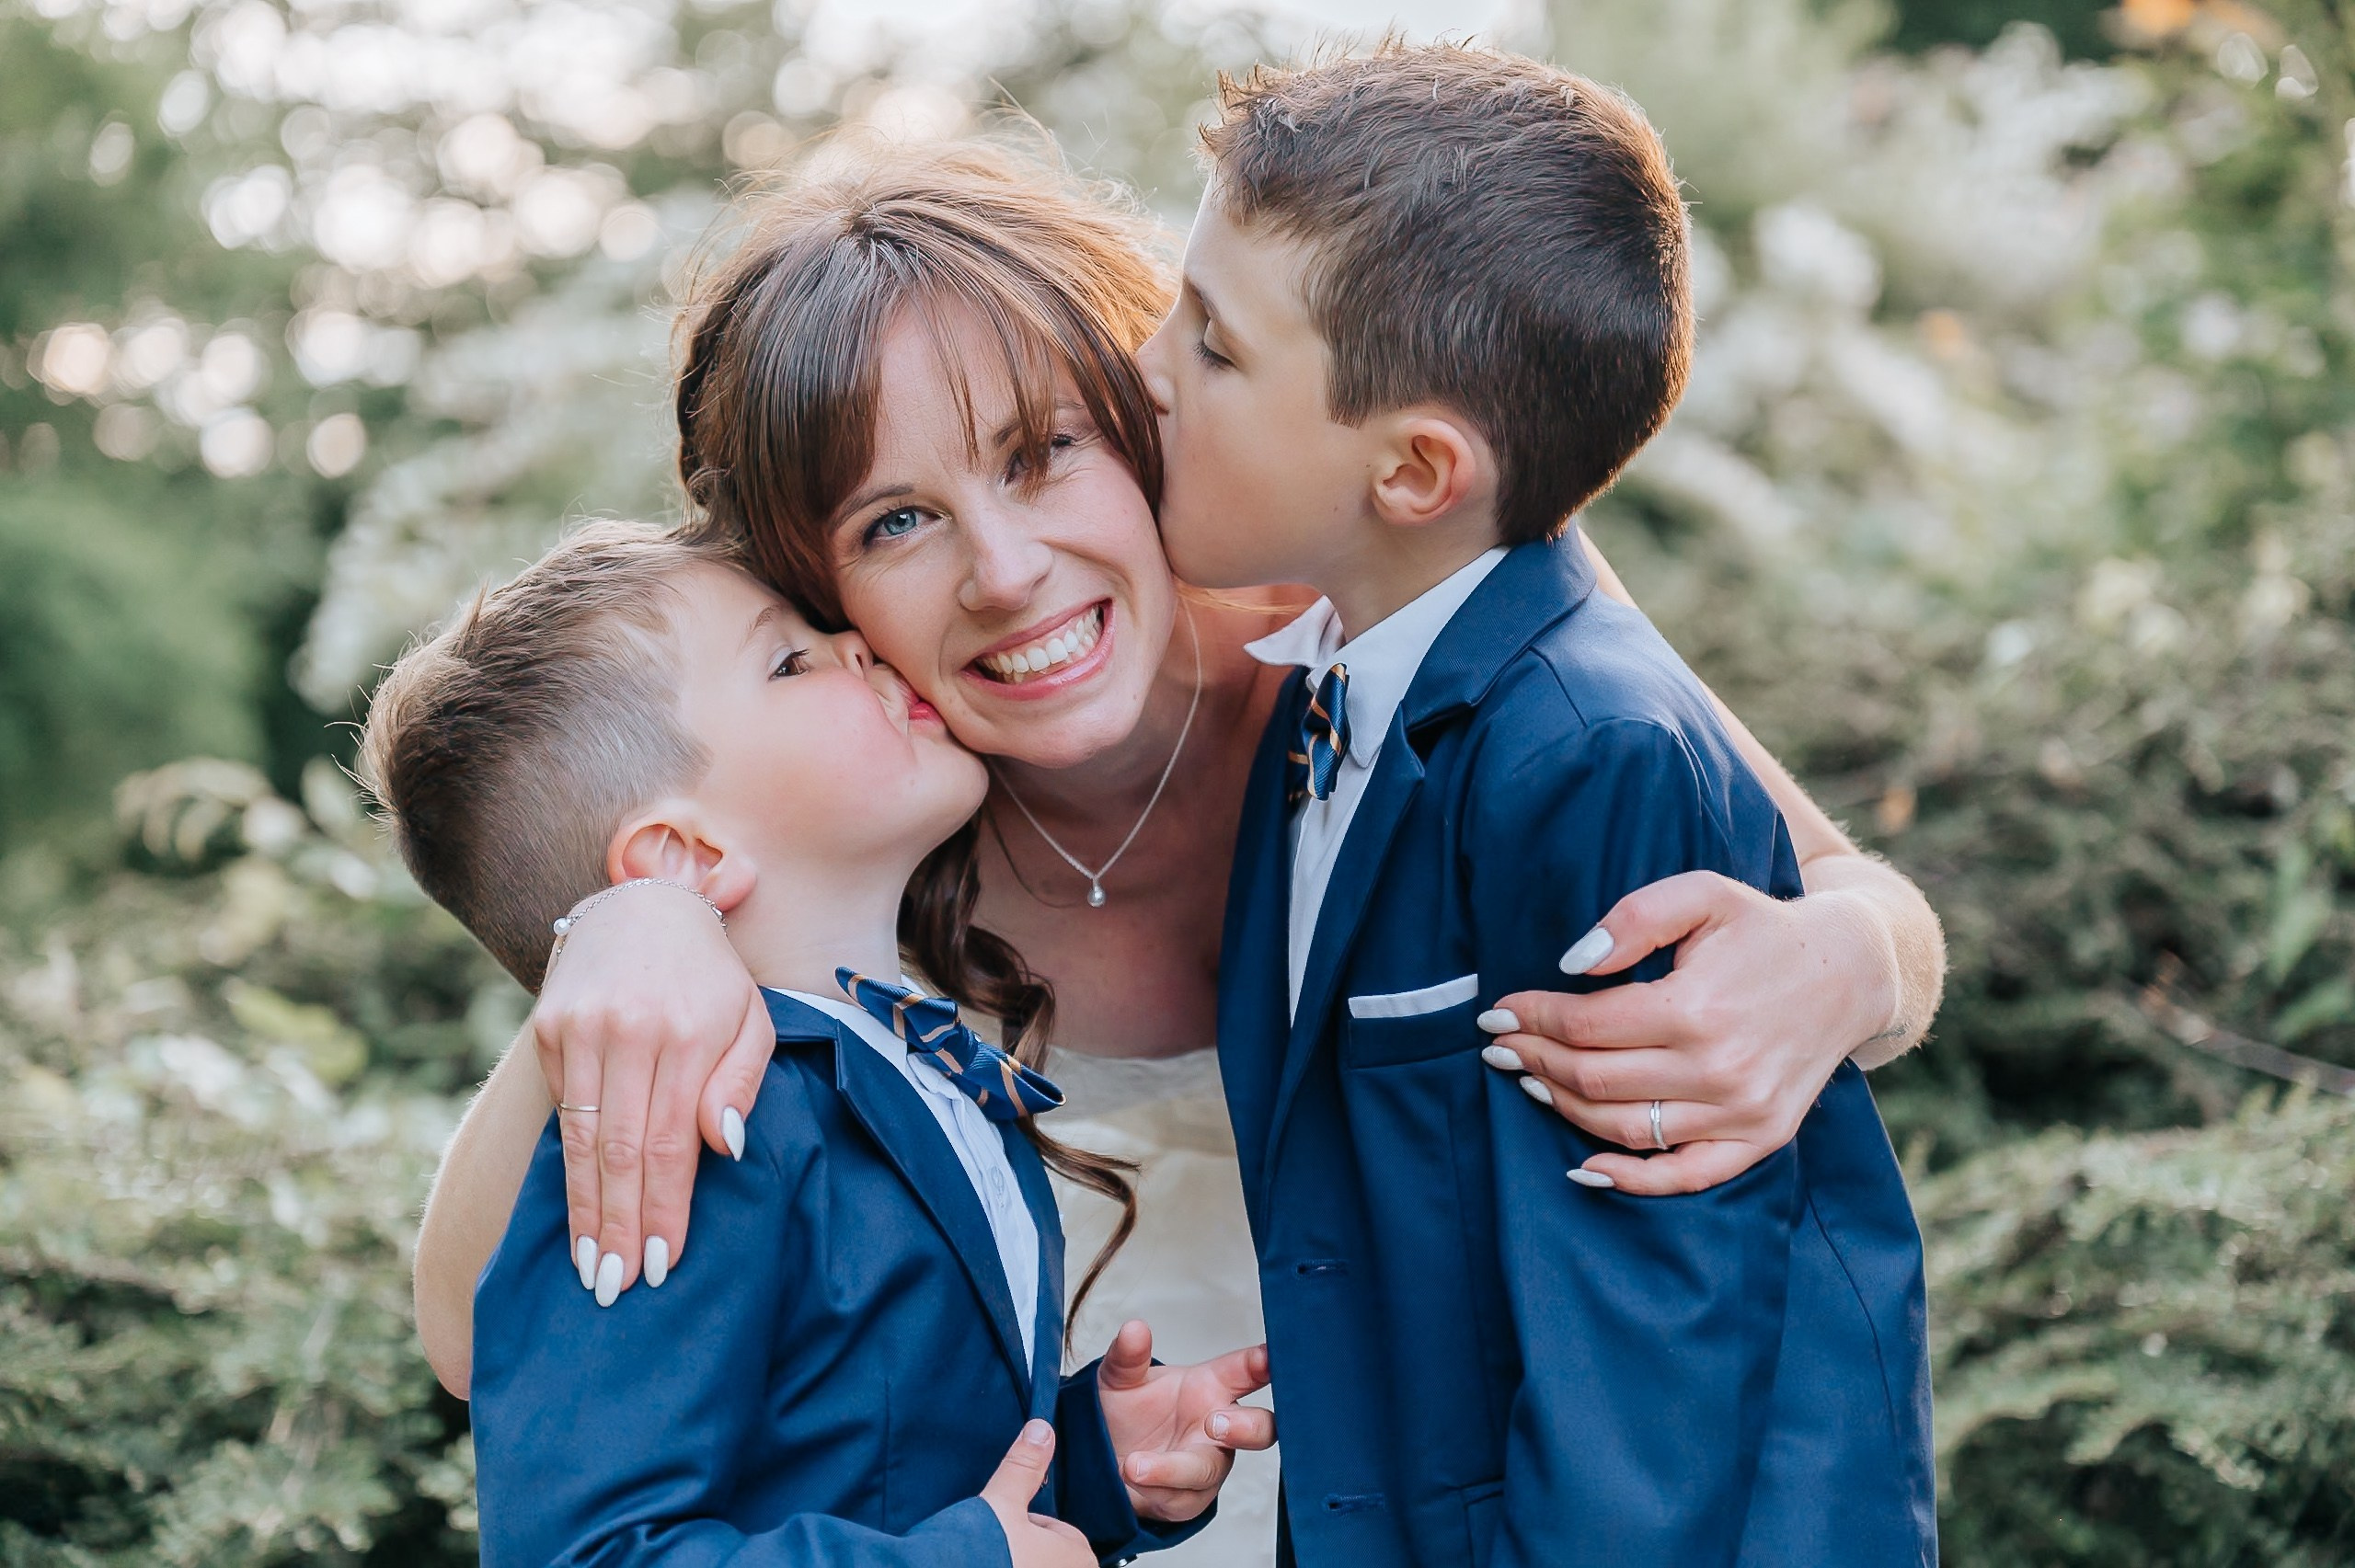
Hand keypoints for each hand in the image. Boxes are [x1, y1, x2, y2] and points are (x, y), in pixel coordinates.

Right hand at [531, 881, 774, 1302]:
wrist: (644, 908)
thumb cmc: (710, 979)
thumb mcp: (751, 1018)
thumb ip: (740, 1083)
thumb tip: (723, 1147)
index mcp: (688, 1031)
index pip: (670, 1141)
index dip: (665, 1207)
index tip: (664, 1262)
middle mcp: (628, 1031)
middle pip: (620, 1150)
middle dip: (619, 1226)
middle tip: (616, 1288)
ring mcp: (581, 1030)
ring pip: (581, 1140)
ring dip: (585, 1212)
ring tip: (591, 1269)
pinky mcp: (549, 1031)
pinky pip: (561, 1115)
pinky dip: (566, 1171)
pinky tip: (574, 1214)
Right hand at [980, 1421, 1096, 1567]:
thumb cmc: (976, 1554)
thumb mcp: (1001, 1501)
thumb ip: (1024, 1467)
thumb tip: (1041, 1430)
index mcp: (1077, 1560)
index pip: (1060, 1534)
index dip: (1027, 1527)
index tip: (1004, 1530)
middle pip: (1049, 1560)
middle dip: (1023, 1555)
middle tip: (995, 1551)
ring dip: (1016, 1566)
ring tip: (986, 1563)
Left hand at [1095, 1319, 1275, 1521]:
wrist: (1101, 1459)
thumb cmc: (1125, 1412)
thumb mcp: (1119, 1378)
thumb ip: (1128, 1356)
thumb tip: (1133, 1329)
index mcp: (1212, 1387)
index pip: (1248, 1371)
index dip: (1265, 1364)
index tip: (1270, 1358)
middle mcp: (1219, 1426)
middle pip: (1261, 1429)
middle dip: (1246, 1428)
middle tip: (1213, 1422)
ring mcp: (1208, 1465)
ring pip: (1210, 1470)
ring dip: (1174, 1468)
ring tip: (1134, 1465)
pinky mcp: (1190, 1499)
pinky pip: (1183, 1499)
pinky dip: (1155, 1489)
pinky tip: (1131, 1478)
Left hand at [1481, 871, 1897, 1195]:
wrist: (1849, 971)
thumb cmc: (1760, 928)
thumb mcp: (1701, 893)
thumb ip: (1633, 918)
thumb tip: (1570, 964)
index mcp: (1696, 1008)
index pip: (1585, 1027)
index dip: (1532, 1019)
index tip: (1498, 1011)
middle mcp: (1719, 1070)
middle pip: (1594, 1079)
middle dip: (1535, 1061)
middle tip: (1500, 1047)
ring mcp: (1741, 1113)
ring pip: (1624, 1128)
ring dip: (1563, 1107)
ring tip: (1530, 1080)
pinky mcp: (1761, 1139)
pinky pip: (1685, 1176)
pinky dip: (1630, 1179)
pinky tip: (1585, 1166)